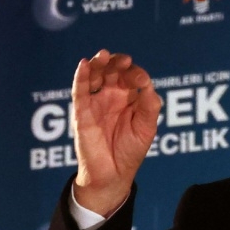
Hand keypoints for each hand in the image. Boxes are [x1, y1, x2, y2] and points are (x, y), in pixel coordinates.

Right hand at [72, 50, 160, 215]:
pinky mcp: (82, 111)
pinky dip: (81, 76)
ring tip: (104, 55)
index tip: (142, 81)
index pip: (132, 77)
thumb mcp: (147, 127)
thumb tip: (147, 84)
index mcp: (131, 98)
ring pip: (95, 75)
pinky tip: (85, 64)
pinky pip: (80, 90)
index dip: (136, 74)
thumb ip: (149, 106)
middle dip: (118, 62)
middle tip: (124, 61)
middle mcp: (113, 96)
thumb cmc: (131, 150)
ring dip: (99, 63)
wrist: (113, 173)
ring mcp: (97, 102)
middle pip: (113, 71)